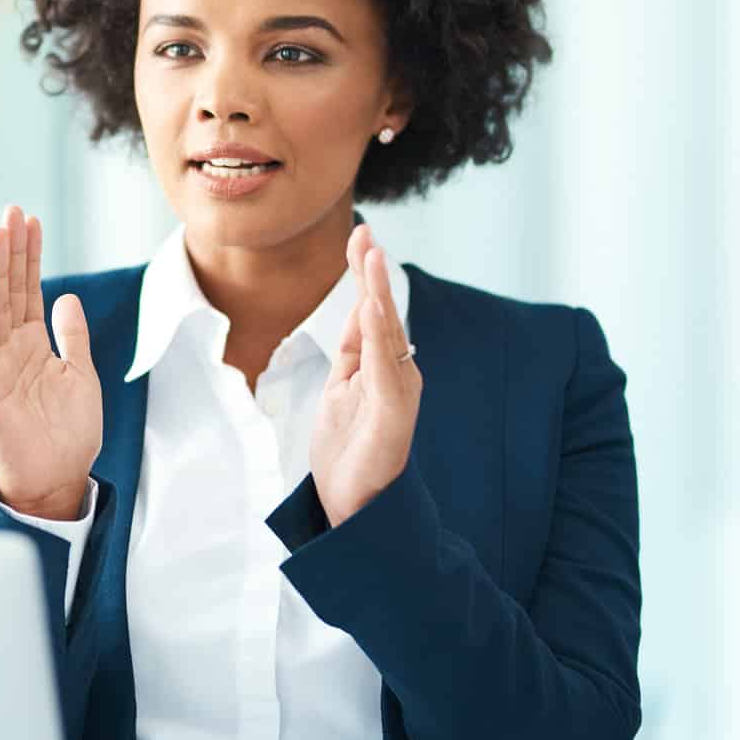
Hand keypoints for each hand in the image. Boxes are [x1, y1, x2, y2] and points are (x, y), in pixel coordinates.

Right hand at [0, 205, 100, 520]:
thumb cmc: (69, 436)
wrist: (57, 481)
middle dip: (12, 250)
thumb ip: (72, 337)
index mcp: (34, 346)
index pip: (30, 291)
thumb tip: (66, 297)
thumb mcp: (81, 377)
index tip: (31, 221)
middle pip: (10, 289)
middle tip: (13, 210)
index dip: (30, 256)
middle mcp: (11, 348)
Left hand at [308, 223, 422, 525]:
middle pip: (381, 314)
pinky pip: (385, 366)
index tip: (359, 234)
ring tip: (370, 255)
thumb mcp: (342, 390)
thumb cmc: (348, 453)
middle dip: (371, 272)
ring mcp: (398, 392)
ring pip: (387, 333)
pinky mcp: (394, 413)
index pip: (371, 312)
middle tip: (363, 231)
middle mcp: (397, 374)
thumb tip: (360, 310)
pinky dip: (381, 335)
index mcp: (382, 368)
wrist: (354, 508)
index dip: (365, 274)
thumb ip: (354, 353)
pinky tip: (373, 306)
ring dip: (377, 292)